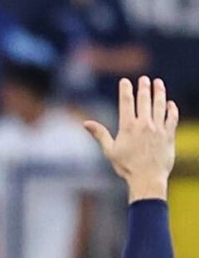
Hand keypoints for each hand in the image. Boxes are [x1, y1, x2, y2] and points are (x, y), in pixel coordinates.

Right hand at [83, 75, 178, 203]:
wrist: (147, 178)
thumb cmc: (126, 167)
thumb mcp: (109, 151)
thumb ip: (100, 134)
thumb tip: (85, 123)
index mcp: (128, 126)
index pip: (126, 102)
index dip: (126, 89)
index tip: (125, 81)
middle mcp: (144, 124)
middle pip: (144, 99)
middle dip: (144, 87)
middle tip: (144, 79)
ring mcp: (158, 128)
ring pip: (160, 104)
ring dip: (159, 92)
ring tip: (158, 83)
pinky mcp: (169, 134)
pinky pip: (172, 117)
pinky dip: (171, 108)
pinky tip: (169, 103)